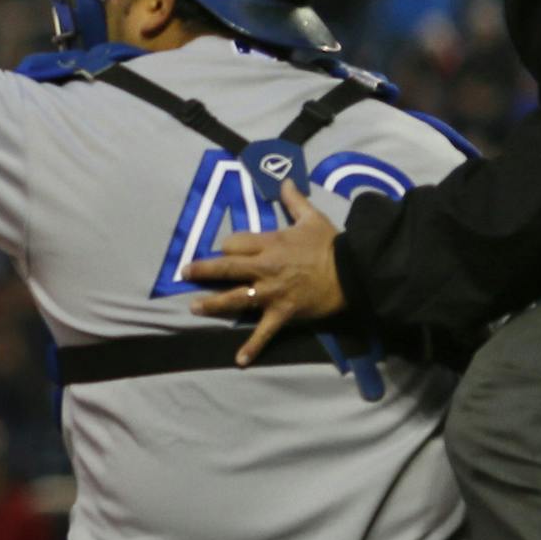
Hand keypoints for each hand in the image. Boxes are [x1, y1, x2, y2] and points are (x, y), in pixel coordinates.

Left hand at [182, 181, 345, 363]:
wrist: (355, 273)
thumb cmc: (332, 245)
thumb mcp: (312, 218)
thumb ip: (294, 200)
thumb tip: (285, 179)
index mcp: (269, 243)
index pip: (233, 243)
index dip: (227, 246)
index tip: (225, 249)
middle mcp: (264, 268)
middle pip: (225, 267)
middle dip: (203, 270)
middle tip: (185, 274)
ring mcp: (271, 292)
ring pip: (235, 298)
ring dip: (213, 304)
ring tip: (195, 308)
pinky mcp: (283, 313)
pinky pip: (264, 332)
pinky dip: (252, 346)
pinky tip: (239, 360)